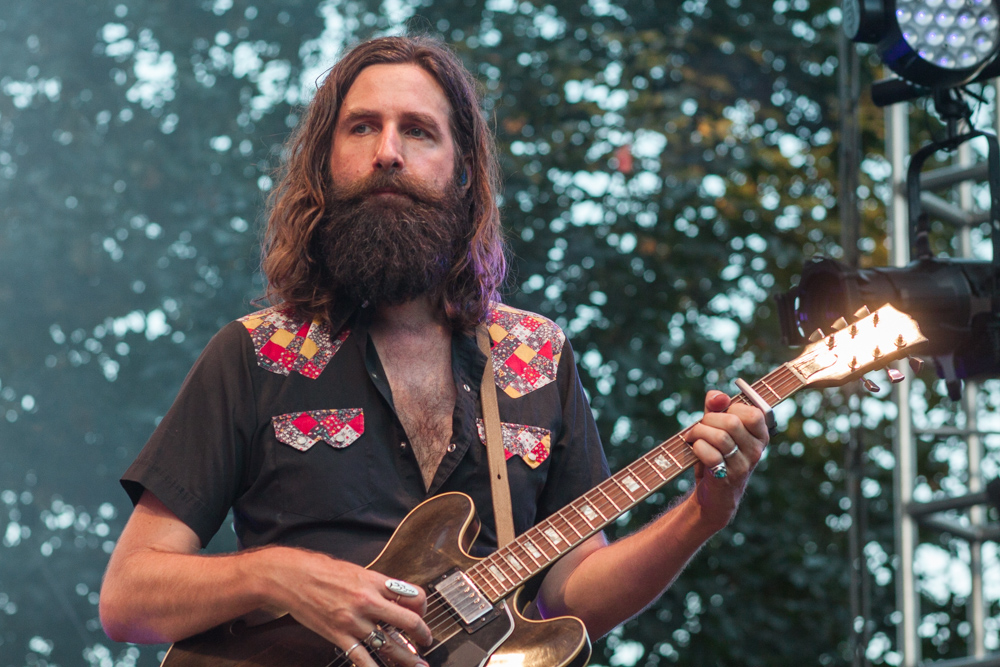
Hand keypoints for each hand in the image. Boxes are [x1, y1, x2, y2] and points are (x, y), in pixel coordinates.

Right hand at [264, 547, 431, 666]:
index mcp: (376, 581)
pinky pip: (362, 658)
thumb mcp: (357, 570)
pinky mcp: (339, 636)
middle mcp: (369, 601)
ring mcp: (354, 621)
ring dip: (406, 658)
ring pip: (389, 645)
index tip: (422, 613)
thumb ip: (377, 585)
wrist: (292, 577)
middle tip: (426, 641)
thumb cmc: (322, 570)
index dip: (423, 607)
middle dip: (422, 635)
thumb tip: (395, 597)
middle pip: (408, 621)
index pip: (414, 595)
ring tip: (416, 664)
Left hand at [682, 390, 769, 530]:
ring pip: (720, 437)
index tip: (719, 415)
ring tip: (693, 438)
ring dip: (699, 433)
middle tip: (699, 428)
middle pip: (732, 422)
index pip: (753, 412)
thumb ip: (717, 406)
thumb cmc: (716, 453)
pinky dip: (697, 448)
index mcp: (760, 435)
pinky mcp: (728, 477)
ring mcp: (744, 465)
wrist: (713, 493)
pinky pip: (711, 455)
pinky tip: (695, 449)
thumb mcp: (717, 426)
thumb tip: (718, 397)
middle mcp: (756, 450)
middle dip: (708, 420)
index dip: (730, 408)